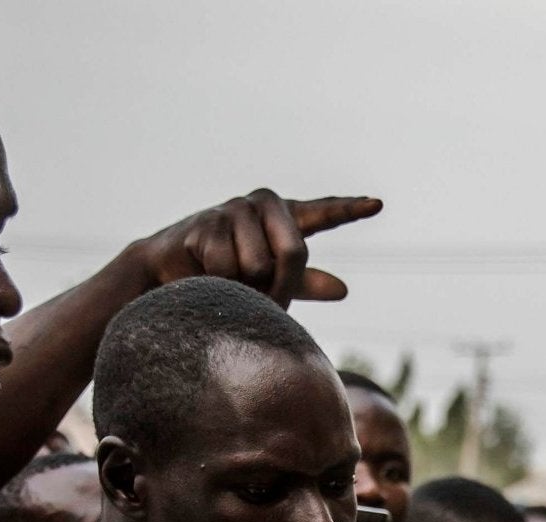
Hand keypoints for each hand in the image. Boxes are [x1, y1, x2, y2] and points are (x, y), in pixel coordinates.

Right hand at [127, 190, 381, 303]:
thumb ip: (304, 283)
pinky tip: (203, 272)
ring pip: (258, 265)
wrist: (168, 274)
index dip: (349, 210)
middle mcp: (262, 206)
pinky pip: (228, 268)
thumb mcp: (269, 281)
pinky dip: (218, 282)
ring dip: (243, 285)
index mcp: (282, 218)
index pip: (320, 214)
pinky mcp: (207, 224)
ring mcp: (234, 211)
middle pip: (295, 251)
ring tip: (223, 279)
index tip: (377, 204)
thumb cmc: (224, 277)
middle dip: (281, 284)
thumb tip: (345, 289)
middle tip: (260, 294)